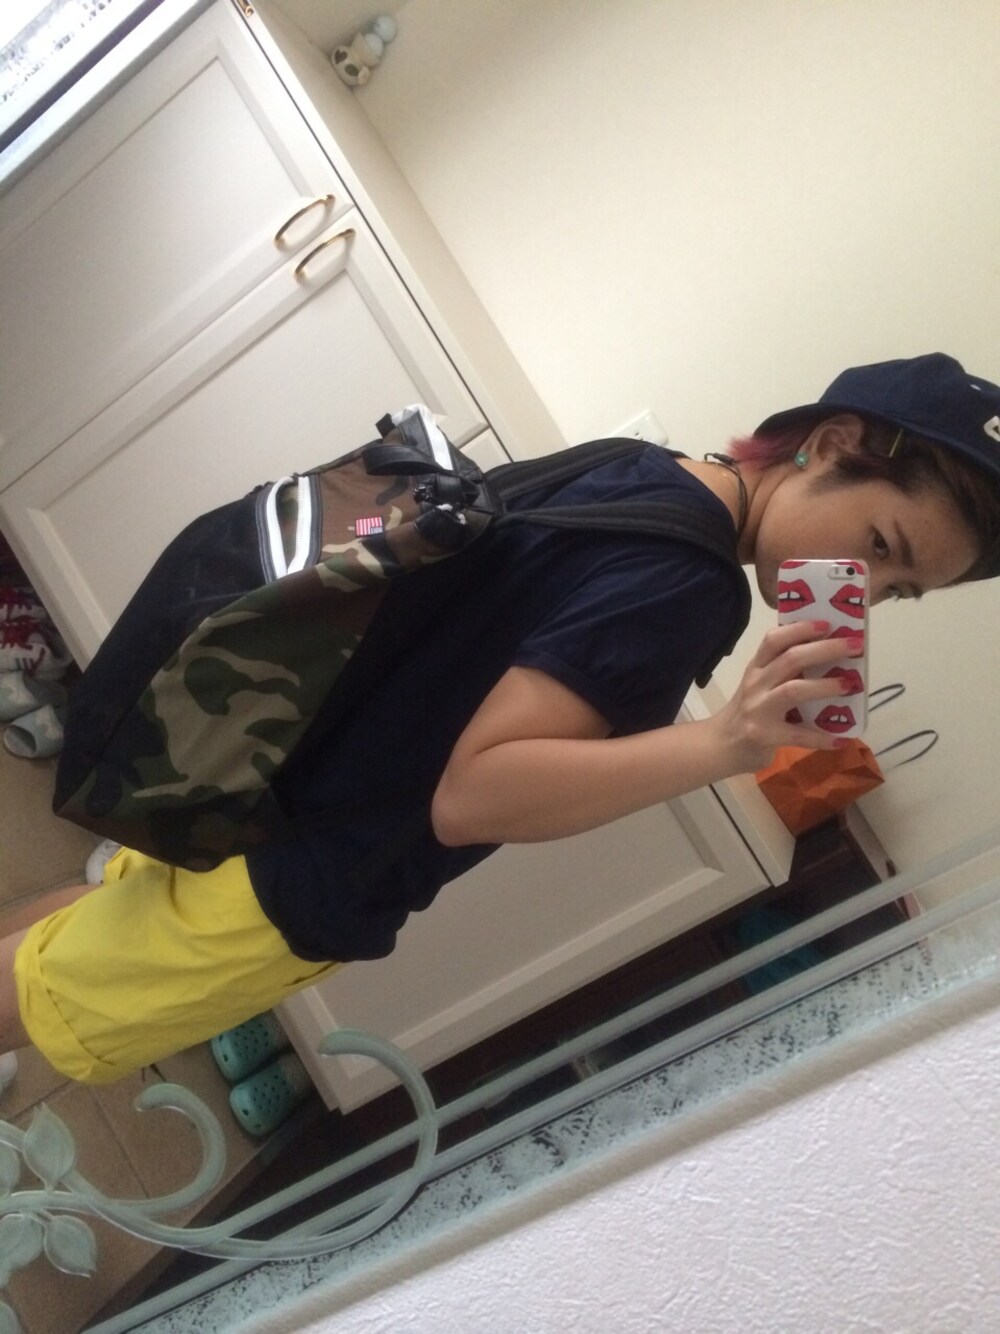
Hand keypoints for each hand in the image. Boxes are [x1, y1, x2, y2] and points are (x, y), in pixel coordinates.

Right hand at [707, 620, 862, 773]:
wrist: (720, 746)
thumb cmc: (746, 712)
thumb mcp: (758, 685)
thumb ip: (782, 672)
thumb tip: (828, 659)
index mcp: (756, 668)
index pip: (774, 639)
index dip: (800, 629)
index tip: (827, 623)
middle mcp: (756, 684)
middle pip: (790, 659)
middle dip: (825, 649)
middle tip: (854, 645)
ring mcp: (759, 710)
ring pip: (793, 690)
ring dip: (825, 686)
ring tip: (849, 685)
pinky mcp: (765, 736)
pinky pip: (798, 735)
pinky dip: (822, 737)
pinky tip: (842, 738)